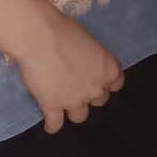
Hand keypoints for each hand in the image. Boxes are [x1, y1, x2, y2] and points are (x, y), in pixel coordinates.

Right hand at [14, 11, 123, 132]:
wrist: (40, 38)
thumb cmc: (64, 31)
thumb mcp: (89, 40)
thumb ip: (92, 57)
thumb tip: (85, 60)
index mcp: (109, 69)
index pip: (116, 84)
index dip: (106, 83)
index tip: (98, 80)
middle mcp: (96, 88)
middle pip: (99, 101)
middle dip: (89, 95)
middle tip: (77, 87)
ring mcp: (75, 100)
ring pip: (80, 116)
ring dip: (73, 110)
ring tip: (63, 104)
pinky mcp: (53, 107)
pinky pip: (55, 125)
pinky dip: (52, 125)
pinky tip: (50, 124)